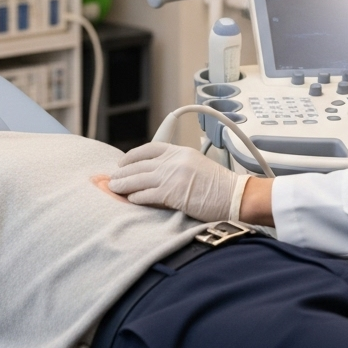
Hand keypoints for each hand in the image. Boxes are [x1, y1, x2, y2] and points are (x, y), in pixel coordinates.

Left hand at [109, 142, 247, 221]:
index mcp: (180, 151)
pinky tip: (131, 199)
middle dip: (123, 172)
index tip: (123, 162)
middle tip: (113, 178)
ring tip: (115, 188)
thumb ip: (177, 165)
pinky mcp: (172, 193)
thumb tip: (157, 174)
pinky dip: (136, 197)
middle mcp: (174, 160)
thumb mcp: (197, 165)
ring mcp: (173, 175)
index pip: (150, 148)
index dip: (133, 155)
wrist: (234, 195)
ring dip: (124, 184)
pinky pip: (147, 194)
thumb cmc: (220, 186)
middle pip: (140, 164)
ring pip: (139, 179)